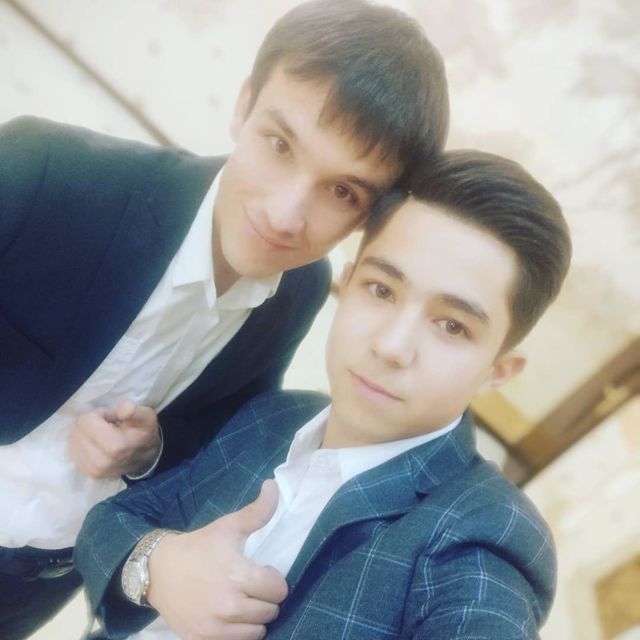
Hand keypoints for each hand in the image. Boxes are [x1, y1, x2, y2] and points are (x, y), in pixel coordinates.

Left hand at [69, 399, 160, 478]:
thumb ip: (134, 411)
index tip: (113, 417)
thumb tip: (123, 409)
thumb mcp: (146, 416)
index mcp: (115, 445)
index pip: (87, 420)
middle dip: (90, 422)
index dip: (100, 413)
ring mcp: (95, 470)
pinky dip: (81, 444)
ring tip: (102, 434)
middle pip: (78, 430)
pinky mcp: (90, 474)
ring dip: (85, 433)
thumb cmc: (144, 433)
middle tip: (107, 425)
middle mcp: (102, 461)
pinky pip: (73, 452)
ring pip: (73, 440)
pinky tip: (95, 443)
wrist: (147, 458)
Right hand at [147, 479, 286, 639]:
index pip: (279, 589)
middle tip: (249, 587)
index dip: (273, 579)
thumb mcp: (228, 526)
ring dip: (254, 618)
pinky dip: (239, 633)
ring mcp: (215, 626)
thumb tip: (273, 485)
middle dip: (265, 598)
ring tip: (241, 602)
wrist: (159, 570)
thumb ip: (257, 511)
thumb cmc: (199, 546)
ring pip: (257, 631)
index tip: (260, 572)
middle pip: (270, 611)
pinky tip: (230, 618)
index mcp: (238, 574)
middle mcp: (229, 604)